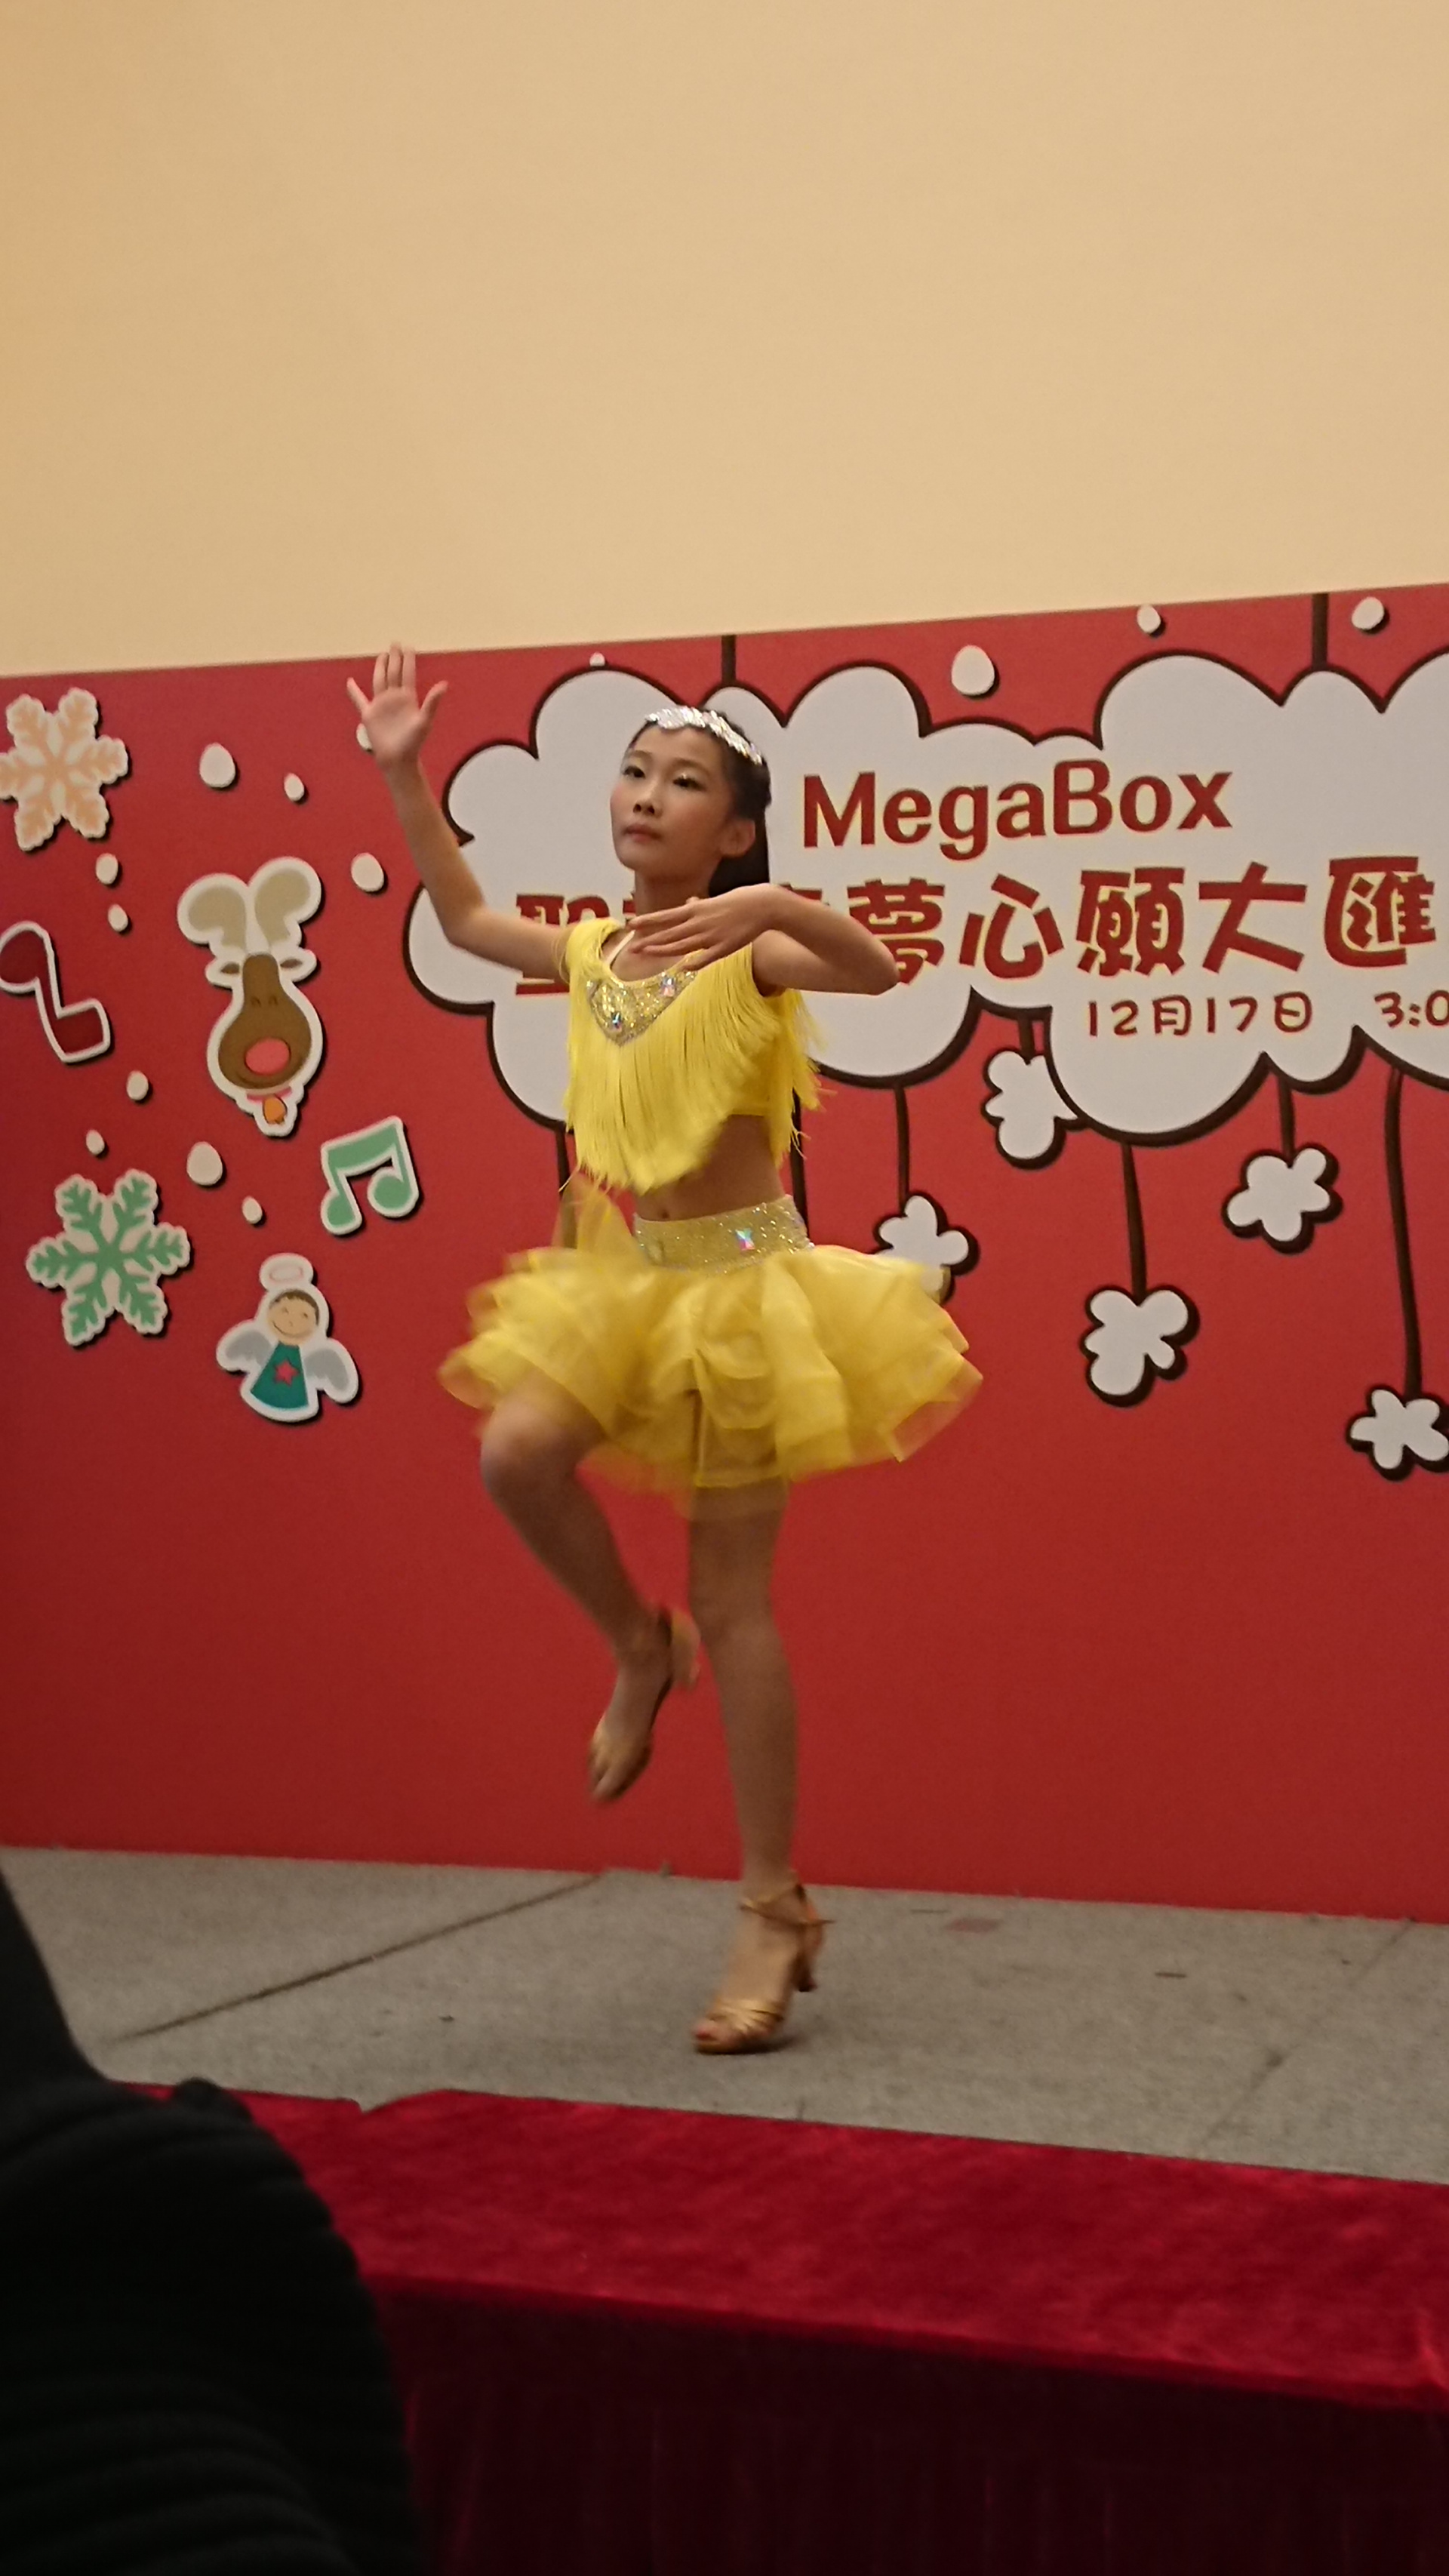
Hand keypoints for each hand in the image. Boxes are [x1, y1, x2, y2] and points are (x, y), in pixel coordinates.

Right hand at [346, 644, 446, 772]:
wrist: (398, 760)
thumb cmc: (413, 743)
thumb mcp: (425, 721)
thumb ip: (433, 702)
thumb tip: (444, 684)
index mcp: (408, 698)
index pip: (407, 674)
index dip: (408, 660)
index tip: (408, 646)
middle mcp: (395, 699)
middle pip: (393, 673)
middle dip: (394, 658)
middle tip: (395, 643)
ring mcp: (381, 705)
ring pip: (380, 681)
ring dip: (380, 668)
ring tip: (383, 655)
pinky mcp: (369, 715)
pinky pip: (359, 700)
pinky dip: (354, 691)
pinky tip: (350, 682)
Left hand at [627, 885, 782, 970]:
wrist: (763, 906)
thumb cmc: (741, 900)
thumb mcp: (716, 900)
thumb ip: (700, 906)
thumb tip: (689, 902)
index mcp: (697, 910)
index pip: (666, 916)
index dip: (648, 921)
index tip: (632, 925)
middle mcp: (700, 923)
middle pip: (669, 934)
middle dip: (649, 941)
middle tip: (631, 948)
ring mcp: (711, 936)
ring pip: (682, 946)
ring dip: (663, 950)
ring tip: (647, 954)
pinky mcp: (724, 947)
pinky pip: (706, 958)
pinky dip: (694, 962)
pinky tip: (683, 968)